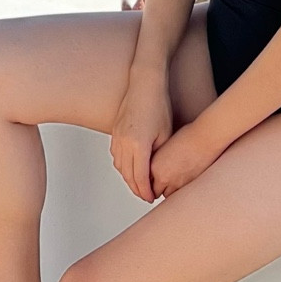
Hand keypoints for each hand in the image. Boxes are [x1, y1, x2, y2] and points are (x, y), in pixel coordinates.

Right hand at [110, 69, 173, 203]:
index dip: (146, 191)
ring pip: (119, 166)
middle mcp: (124, 143)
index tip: (152, 197)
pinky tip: (130, 168)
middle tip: (146, 196)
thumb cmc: (158, 106)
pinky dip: (122, 166)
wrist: (144, 84)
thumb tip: (158, 173)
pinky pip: (115, 156)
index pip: (140, 177)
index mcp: (138, 145)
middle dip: (137, 188)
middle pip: (128, 175)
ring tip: (139, 185)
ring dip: (128, 178)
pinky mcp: (114, 132)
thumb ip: (159, 156)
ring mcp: (117, 137)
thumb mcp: (165, 134)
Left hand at [147, 120, 221, 200]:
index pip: (145, 182)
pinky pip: (180, 195)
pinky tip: (183, 181)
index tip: (152, 180)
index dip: (150, 181)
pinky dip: (180, 191)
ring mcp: (176, 184)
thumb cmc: (188, 138)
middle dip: (158, 188)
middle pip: (155, 192)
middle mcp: (163, 177)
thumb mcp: (165, 148)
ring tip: (174, 182)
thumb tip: (156, 170)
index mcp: (154, 166)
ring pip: (168, 195)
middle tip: (162, 183)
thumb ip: (158, 162)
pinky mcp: (188, 187)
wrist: (205, 139)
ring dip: (169, 191)